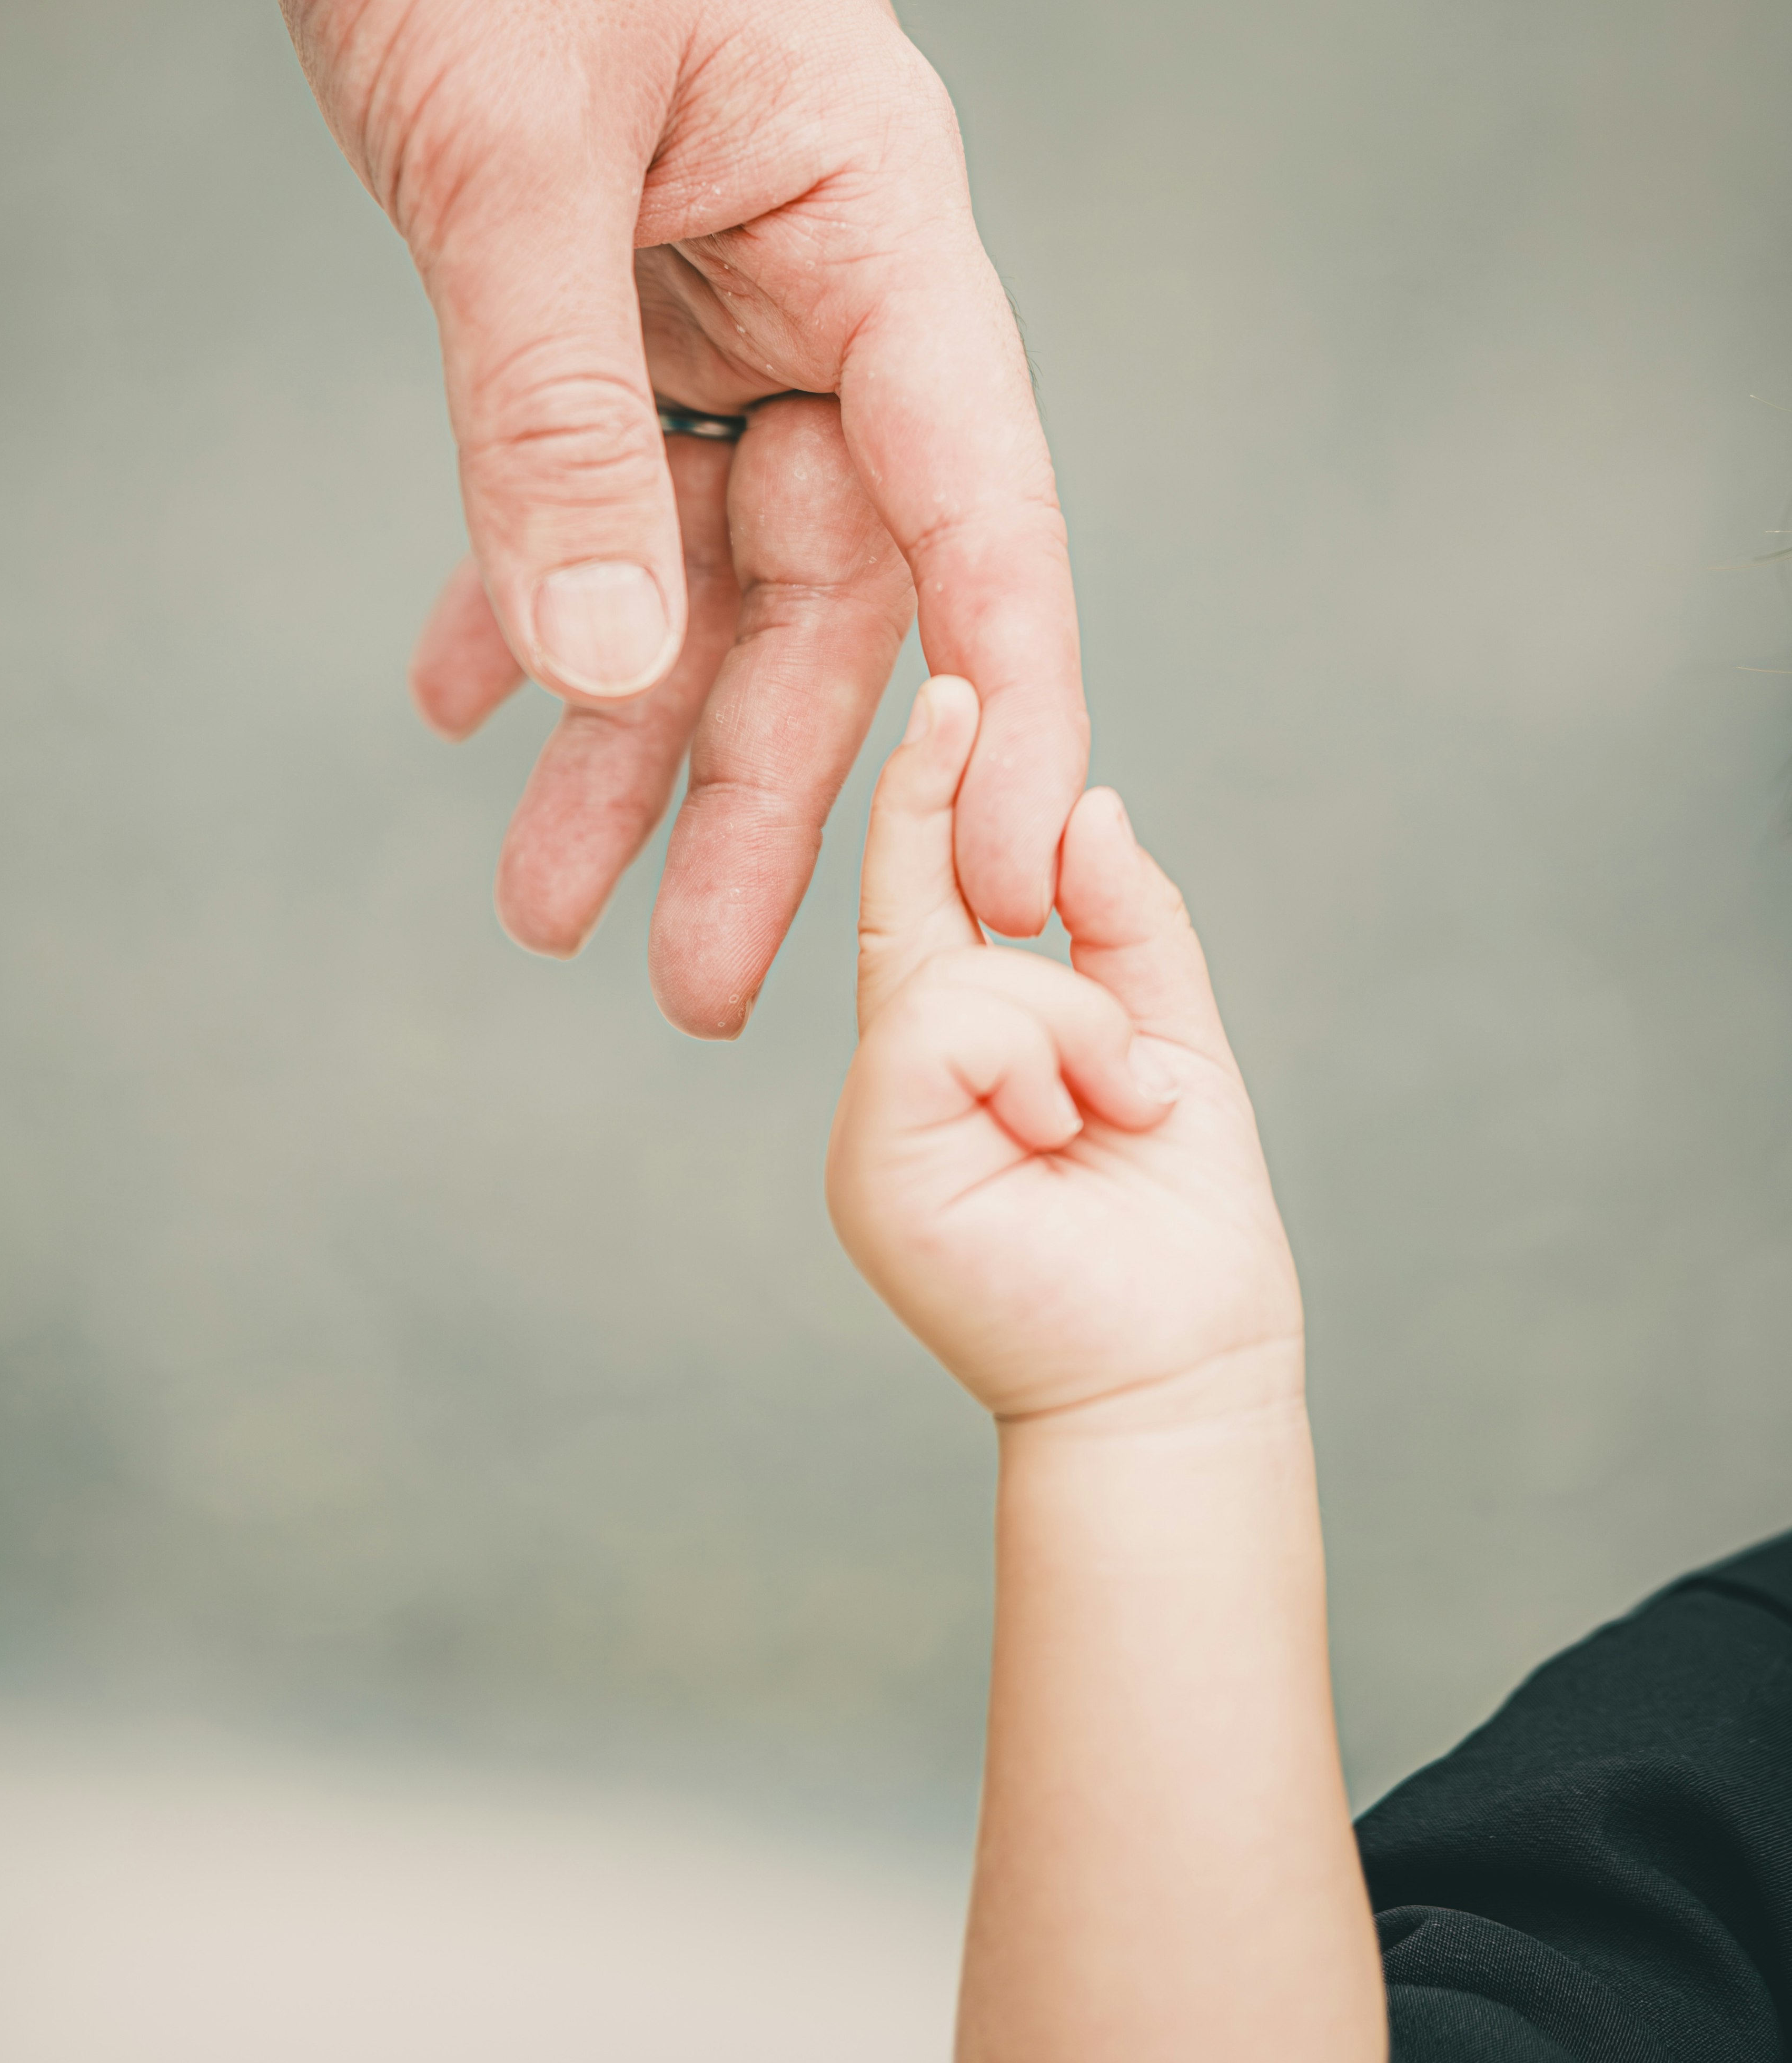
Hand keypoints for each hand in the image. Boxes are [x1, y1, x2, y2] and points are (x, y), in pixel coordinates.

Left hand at [230, 0, 1085, 1035]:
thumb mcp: (505, 159)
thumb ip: (548, 417)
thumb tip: (597, 677)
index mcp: (875, 225)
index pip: (980, 506)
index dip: (1006, 710)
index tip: (1010, 894)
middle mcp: (828, 277)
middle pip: (828, 582)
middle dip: (759, 786)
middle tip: (697, 991)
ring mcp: (722, 285)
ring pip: (700, 555)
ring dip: (624, 724)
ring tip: (544, 905)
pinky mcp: (615, 280)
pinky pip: (593, 471)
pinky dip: (528, 579)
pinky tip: (457, 693)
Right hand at [827, 677, 1301, 1424]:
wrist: (1183, 1375)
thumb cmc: (1179, 1237)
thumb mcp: (1173, 1044)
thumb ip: (1127, 928)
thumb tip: (1087, 804)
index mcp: (960, 1052)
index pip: (922, 893)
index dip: (927, 791)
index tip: (947, 687)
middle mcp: (903, 1080)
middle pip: (916, 908)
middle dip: (952, 833)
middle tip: (1003, 828)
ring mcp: (880, 1125)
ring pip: (953, 973)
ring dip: (1070, 1023)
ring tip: (1113, 1112)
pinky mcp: (879, 1166)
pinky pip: (946, 1028)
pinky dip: (1041, 1058)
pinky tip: (1073, 1129)